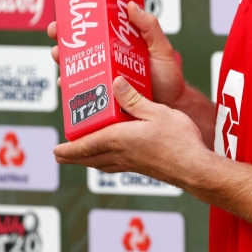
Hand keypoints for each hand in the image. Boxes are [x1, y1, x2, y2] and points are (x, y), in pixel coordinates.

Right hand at [47, 2, 185, 107]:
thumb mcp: (160, 46)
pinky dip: (72, 88)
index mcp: (119, 44)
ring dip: (63, 61)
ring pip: (76, 69)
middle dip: (63, 40)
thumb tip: (131, 4)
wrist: (173, 105)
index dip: (77, 21)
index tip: (66, 14)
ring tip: (59, 56)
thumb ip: (149, 26)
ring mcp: (104, 79)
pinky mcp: (103, 97)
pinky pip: (83, 92)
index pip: (94, 30)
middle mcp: (108, 61)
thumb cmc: (168, 76)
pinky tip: (67, 84)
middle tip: (57, 34)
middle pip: (78, 48)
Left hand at [53, 75, 211, 185]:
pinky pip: (115, 166)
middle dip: (73, 156)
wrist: (196, 168)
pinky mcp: (143, 168)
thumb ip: (134, 99)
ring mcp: (132, 164)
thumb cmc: (179, 141)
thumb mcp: (157, 112)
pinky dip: (105, 163)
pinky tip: (111, 158)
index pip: (86, 145)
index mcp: (120, 139)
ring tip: (80, 155)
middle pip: (89, 158)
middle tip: (60, 154)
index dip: (69, 148)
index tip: (55, 150)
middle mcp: (121, 154)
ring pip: (101, 164)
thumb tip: (115, 83)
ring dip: (87, 160)